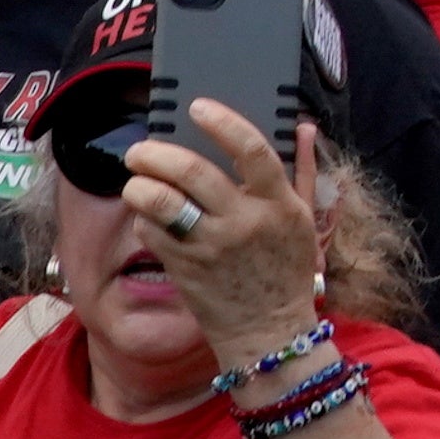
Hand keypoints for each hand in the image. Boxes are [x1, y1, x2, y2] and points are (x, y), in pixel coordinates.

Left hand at [121, 106, 327, 370]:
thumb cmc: (288, 270)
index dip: (222, 122)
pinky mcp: (186, 270)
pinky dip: (145, 219)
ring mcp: (211, 247)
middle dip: (157, 153)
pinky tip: (147, 215)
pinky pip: (153, 234)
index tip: (197, 107)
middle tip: (141, 148)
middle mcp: (242, 221)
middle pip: (192, 172)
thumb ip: (303, 169)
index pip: (251, 149)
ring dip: (140, 185)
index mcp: (277, 203)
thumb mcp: (305, 218)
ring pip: (162, 203)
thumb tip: (302, 126)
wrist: (268, 331)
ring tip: (134, 178)